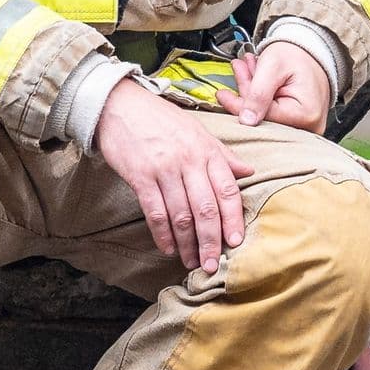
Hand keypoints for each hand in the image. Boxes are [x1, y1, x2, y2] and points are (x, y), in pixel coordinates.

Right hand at [96, 77, 252, 270]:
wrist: (121, 105)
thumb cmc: (163, 120)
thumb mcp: (199, 132)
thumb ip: (223, 155)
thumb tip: (248, 172)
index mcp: (208, 150)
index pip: (227, 190)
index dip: (234, 218)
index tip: (237, 240)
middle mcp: (189, 161)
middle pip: (206, 208)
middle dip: (211, 240)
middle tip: (212, 264)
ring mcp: (164, 169)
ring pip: (181, 214)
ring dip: (188, 243)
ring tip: (192, 261)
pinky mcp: (140, 176)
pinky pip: (155, 211)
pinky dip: (162, 233)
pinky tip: (168, 247)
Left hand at [229, 44, 331, 131]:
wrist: (314, 48)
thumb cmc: (299, 54)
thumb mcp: (274, 67)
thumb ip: (258, 93)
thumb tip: (245, 120)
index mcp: (306, 114)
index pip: (263, 117)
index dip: (240, 105)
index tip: (222, 95)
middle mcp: (309, 125)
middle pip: (264, 117)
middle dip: (247, 95)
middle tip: (239, 71)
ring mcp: (305, 125)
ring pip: (266, 114)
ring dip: (252, 93)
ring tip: (247, 69)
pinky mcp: (299, 121)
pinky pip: (274, 112)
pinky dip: (262, 96)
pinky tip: (256, 79)